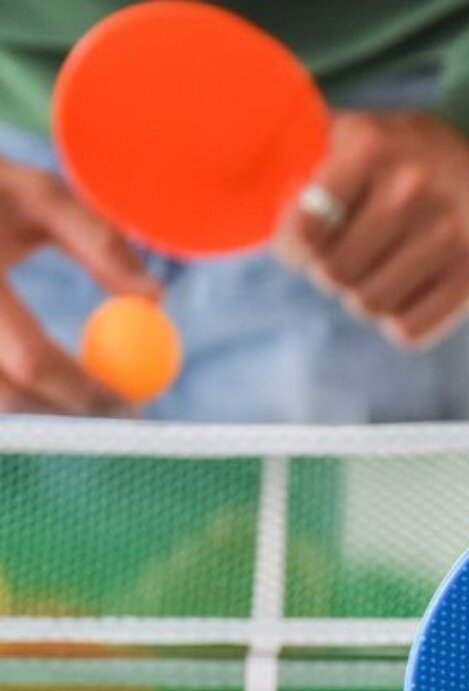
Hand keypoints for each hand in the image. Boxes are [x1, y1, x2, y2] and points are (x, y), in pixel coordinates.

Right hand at [0, 156, 157, 414]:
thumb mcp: (36, 195)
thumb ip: (97, 242)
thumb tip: (155, 297)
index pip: (34, 360)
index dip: (86, 392)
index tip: (133, 407)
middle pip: (8, 397)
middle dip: (67, 416)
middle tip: (116, 418)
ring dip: (42, 413)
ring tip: (89, 400)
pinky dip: (18, 397)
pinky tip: (49, 389)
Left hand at [276, 111, 468, 349]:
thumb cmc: (399, 159)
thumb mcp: (353, 136)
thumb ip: (301, 160)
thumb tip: (243, 197)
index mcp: (373, 148)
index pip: (305, 229)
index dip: (292, 248)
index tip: (300, 247)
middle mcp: (414, 189)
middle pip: (334, 274)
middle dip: (330, 272)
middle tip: (346, 257)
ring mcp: (450, 236)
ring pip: (368, 306)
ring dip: (363, 297)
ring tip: (379, 271)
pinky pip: (408, 332)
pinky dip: (397, 322)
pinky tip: (407, 292)